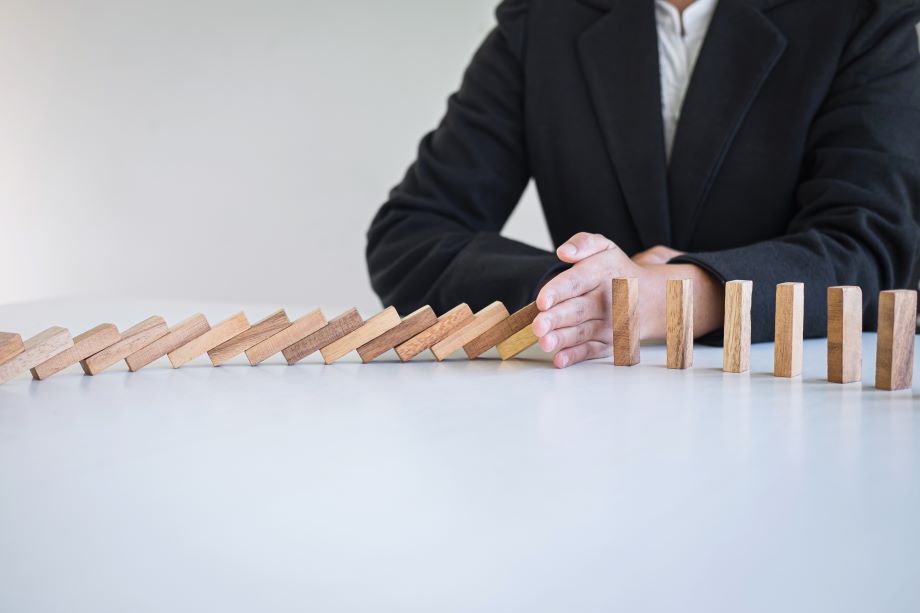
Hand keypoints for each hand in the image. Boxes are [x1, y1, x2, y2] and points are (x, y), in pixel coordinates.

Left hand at [533, 233, 724, 368]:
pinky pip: (591, 350)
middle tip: (537, 325)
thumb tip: (564, 251)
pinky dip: (575, 356)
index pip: (577, 281)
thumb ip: (584, 243)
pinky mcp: (609, 342)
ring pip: (582, 332)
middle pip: (578, 310)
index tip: (542, 300)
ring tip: (544, 342)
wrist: (651, 298)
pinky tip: (559, 359)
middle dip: (556, 319)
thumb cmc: (616, 271)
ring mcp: (610, 323)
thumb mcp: (605, 248)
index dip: (558, 291)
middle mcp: (608, 299)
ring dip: (562, 339)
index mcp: (603, 272)